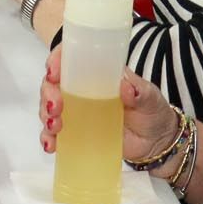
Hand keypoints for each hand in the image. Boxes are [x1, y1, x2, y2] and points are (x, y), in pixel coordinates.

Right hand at [38, 49, 181, 162]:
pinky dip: (48, 138)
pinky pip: (54, 134)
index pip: (70, 58)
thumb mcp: (150, 97)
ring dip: (45, 115)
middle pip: (53, 84)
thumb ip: (140, 91)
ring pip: (49, 107)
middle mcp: (81, 90)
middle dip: (48, 93)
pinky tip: (51, 144)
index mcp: (97, 74)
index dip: (56, 60)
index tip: (53, 72)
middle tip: (56, 106)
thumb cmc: (152, 112)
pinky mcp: (75, 133)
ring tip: (55, 126)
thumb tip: (125, 86)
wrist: (156, 143)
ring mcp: (76, 111)